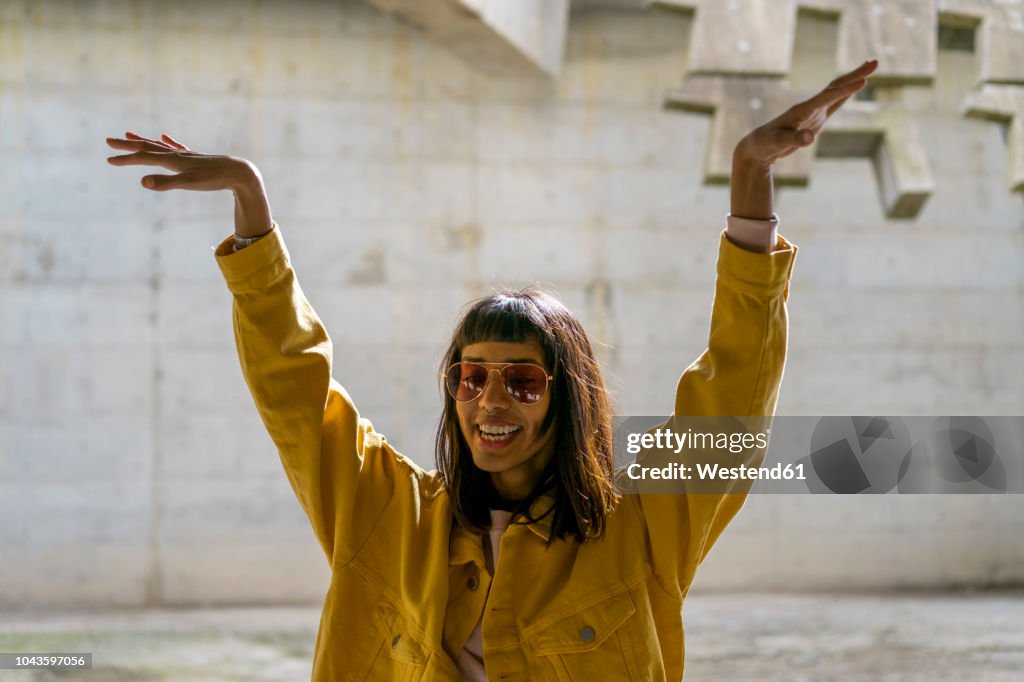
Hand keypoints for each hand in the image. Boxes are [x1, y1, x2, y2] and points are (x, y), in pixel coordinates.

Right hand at [106, 131, 272, 236]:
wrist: (239, 173)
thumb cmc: (213, 180)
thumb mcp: (188, 184)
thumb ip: (165, 183)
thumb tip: (142, 182)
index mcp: (172, 160)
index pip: (143, 158)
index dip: (125, 160)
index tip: (107, 160)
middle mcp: (177, 154)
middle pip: (147, 147)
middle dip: (127, 146)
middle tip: (108, 141)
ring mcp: (186, 155)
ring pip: (159, 145)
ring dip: (143, 140)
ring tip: (129, 134)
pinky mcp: (195, 158)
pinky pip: (177, 147)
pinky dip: (167, 141)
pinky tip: (165, 136)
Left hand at [734, 59, 878, 167]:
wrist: (758, 146)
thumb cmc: (766, 144)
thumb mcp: (779, 143)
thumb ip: (795, 140)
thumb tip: (811, 138)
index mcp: (801, 110)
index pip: (827, 97)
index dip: (845, 90)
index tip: (863, 81)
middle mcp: (809, 107)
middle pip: (835, 87)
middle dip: (855, 75)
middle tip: (875, 62)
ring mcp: (813, 112)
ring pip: (836, 91)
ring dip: (853, 79)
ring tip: (870, 67)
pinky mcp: (814, 119)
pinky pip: (834, 103)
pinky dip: (846, 93)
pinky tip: (855, 86)